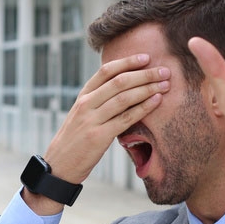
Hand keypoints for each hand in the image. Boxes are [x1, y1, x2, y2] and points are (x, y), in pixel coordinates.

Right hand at [24, 54, 169, 213]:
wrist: (59, 166)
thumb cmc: (75, 140)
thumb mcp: (81, 115)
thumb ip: (98, 101)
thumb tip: (123, 88)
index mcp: (82, 96)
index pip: (106, 71)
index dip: (127, 62)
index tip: (146, 57)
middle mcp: (86, 104)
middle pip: (119, 82)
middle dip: (144, 74)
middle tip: (164, 71)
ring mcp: (92, 120)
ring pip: (125, 97)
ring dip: (148, 88)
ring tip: (165, 84)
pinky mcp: (100, 136)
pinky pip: (126, 118)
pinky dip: (144, 107)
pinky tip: (156, 101)